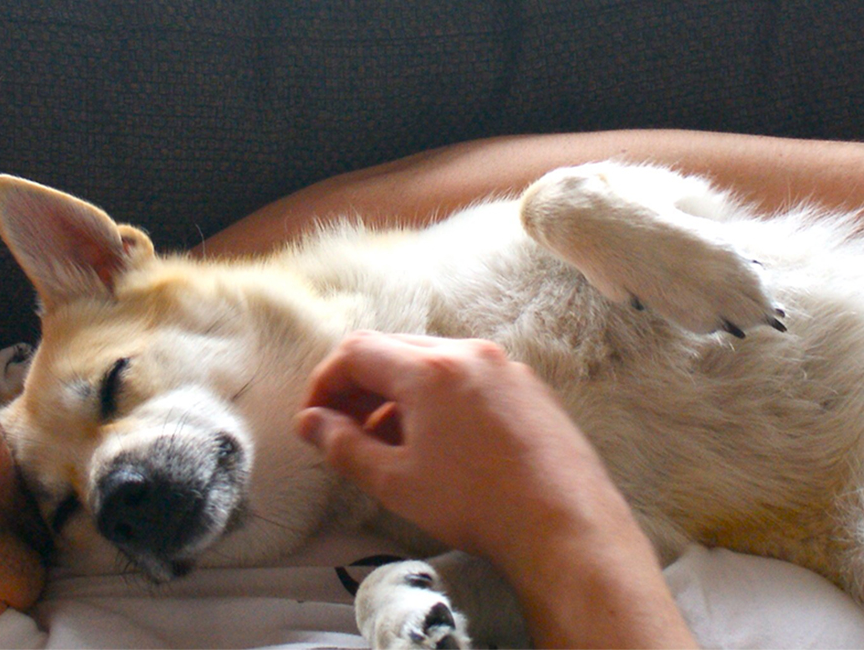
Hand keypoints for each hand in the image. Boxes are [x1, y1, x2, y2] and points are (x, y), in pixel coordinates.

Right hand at [294, 331, 694, 647]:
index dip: (325, 383)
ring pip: (432, 362)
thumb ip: (342, 446)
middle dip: (359, 386)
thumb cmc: (478, 505)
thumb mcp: (394, 481)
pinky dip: (439, 398)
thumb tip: (311, 424)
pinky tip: (436, 442)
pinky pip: (468, 376)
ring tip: (388, 441)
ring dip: (398, 393)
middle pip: (393, 349)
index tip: (315, 418)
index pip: (356, 351)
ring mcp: (504, 367)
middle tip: (343, 427)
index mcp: (429, 369)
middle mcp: (468, 354)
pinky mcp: (529, 388)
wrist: (565, 526)